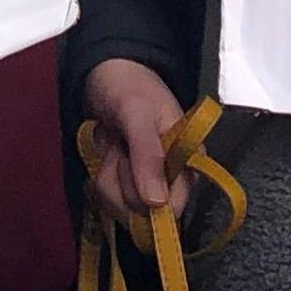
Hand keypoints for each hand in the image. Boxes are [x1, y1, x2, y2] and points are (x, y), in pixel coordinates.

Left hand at [81, 57, 189, 219]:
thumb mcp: (137, 114)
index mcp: (189, 162)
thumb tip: (157, 203)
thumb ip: (147, 155)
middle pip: (143, 213)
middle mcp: (173, 179)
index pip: (174, 208)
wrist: (108, 76)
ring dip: (107, 180)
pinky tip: (107, 157)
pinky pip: (109, 201)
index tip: (131, 169)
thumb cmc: (129, 88)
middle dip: (121, 183)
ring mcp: (149, 185)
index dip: (149, 201)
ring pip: (122, 209)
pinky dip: (101, 181)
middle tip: (120, 148)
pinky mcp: (128, 186)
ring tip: (113, 148)